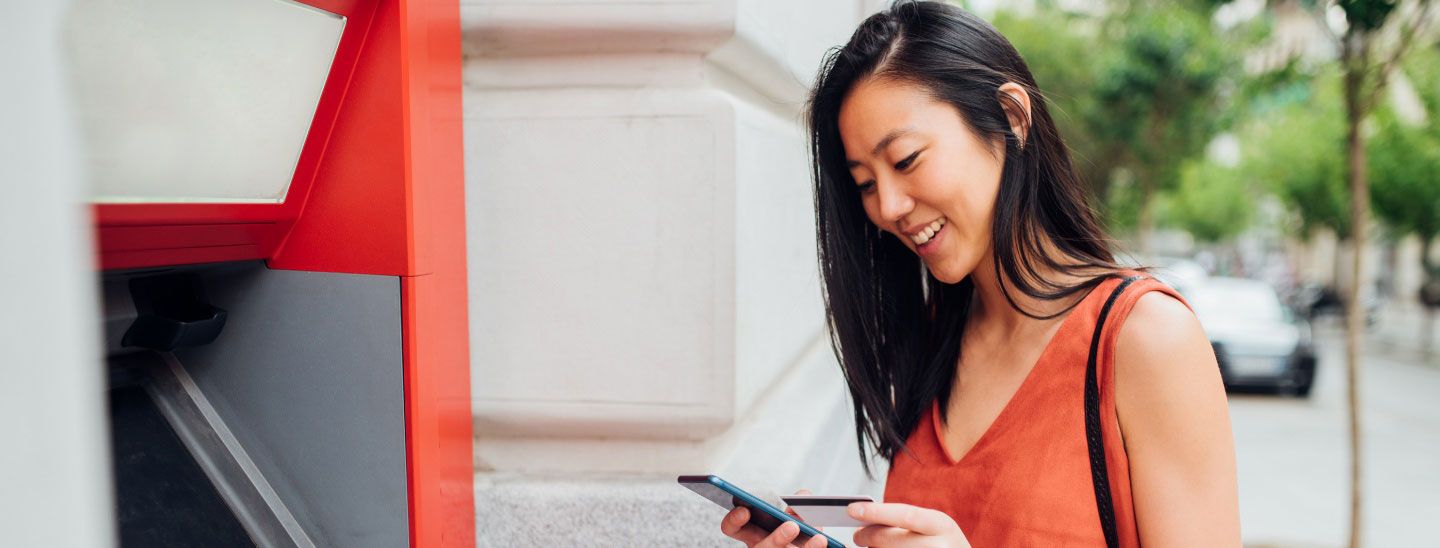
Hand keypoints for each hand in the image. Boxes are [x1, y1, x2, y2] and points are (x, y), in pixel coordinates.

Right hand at [720, 489, 828, 547]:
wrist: (809, 546)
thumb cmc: (800, 534)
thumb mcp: (797, 516)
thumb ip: (799, 504)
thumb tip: (804, 497)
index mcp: (754, 534)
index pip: (732, 528)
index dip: (734, 520)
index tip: (744, 510)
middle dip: (776, 539)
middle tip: (792, 526)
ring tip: (819, 539)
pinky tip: (827, 543)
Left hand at [849, 502, 970, 547]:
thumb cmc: (943, 544)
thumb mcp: (934, 526)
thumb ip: (906, 520)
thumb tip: (868, 518)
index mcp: (941, 525)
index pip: (904, 515)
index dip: (876, 512)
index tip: (852, 509)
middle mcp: (939, 546)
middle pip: (890, 539)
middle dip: (868, 535)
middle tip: (858, 535)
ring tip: (873, 546)